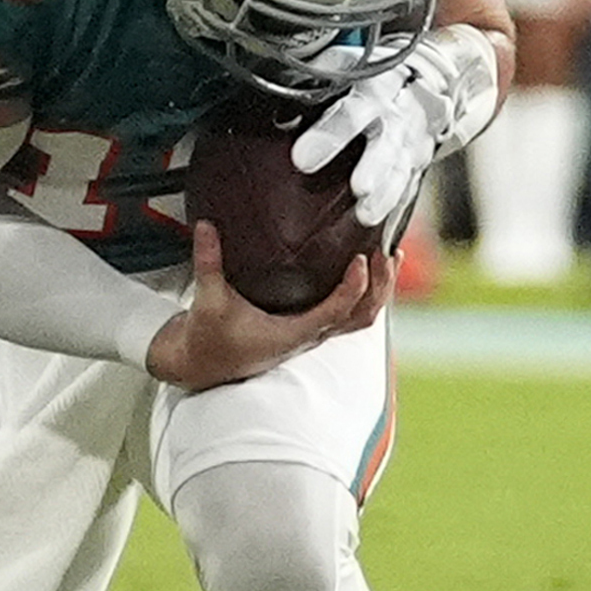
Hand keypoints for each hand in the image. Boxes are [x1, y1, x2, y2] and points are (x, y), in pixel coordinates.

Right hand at [146, 221, 392, 391]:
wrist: (200, 364)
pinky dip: (364, 292)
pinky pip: (348, 313)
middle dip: (380, 287)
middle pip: (363, 317)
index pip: (337, 311)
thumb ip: (208, 263)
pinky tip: (365, 267)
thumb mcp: (208, 300)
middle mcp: (309, 335)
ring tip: (389, 256)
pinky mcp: (308, 328)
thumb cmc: (207, 339)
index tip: (360, 257)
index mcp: (292, 334)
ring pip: (361, 317)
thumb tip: (205, 225)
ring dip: (379, 290)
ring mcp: (312, 333)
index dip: (354, 286)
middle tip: (387, 252)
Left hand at [293, 48, 461, 227]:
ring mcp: (411, 142)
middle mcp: (397, 116)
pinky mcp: (417, 163)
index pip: (351, 111)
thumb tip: (281, 113)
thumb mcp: (346, 63)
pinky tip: (381, 233)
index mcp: (375, 88)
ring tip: (367, 214)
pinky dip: (397, 209)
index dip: (330, 133)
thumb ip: (315, 83)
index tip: (302, 158)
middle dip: (373, 166)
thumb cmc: (371, 72)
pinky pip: (409, 187)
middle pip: (385, 144)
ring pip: (401, 170)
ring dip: (386, 194)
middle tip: (359, 187)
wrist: (427, 76)